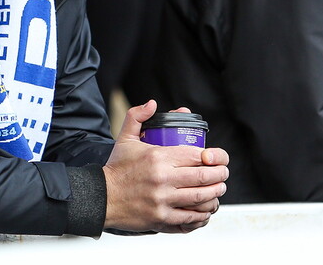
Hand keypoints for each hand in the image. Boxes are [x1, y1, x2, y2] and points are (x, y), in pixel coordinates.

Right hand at [101, 100, 228, 232]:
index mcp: (158, 157)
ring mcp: (163, 201)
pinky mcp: (162, 219)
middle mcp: (163, 179)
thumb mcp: (125, 138)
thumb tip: (152, 104)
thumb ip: (137, 116)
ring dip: (215, 195)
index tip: (217, 159)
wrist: (101, 197)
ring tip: (217, 190)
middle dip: (220, 176)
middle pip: (205, 178)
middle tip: (222, 174)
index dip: (214, 157)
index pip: (197, 156)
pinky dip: (203, 215)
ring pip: (202, 199)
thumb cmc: (116, 169)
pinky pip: (191, 219)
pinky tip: (205, 210)